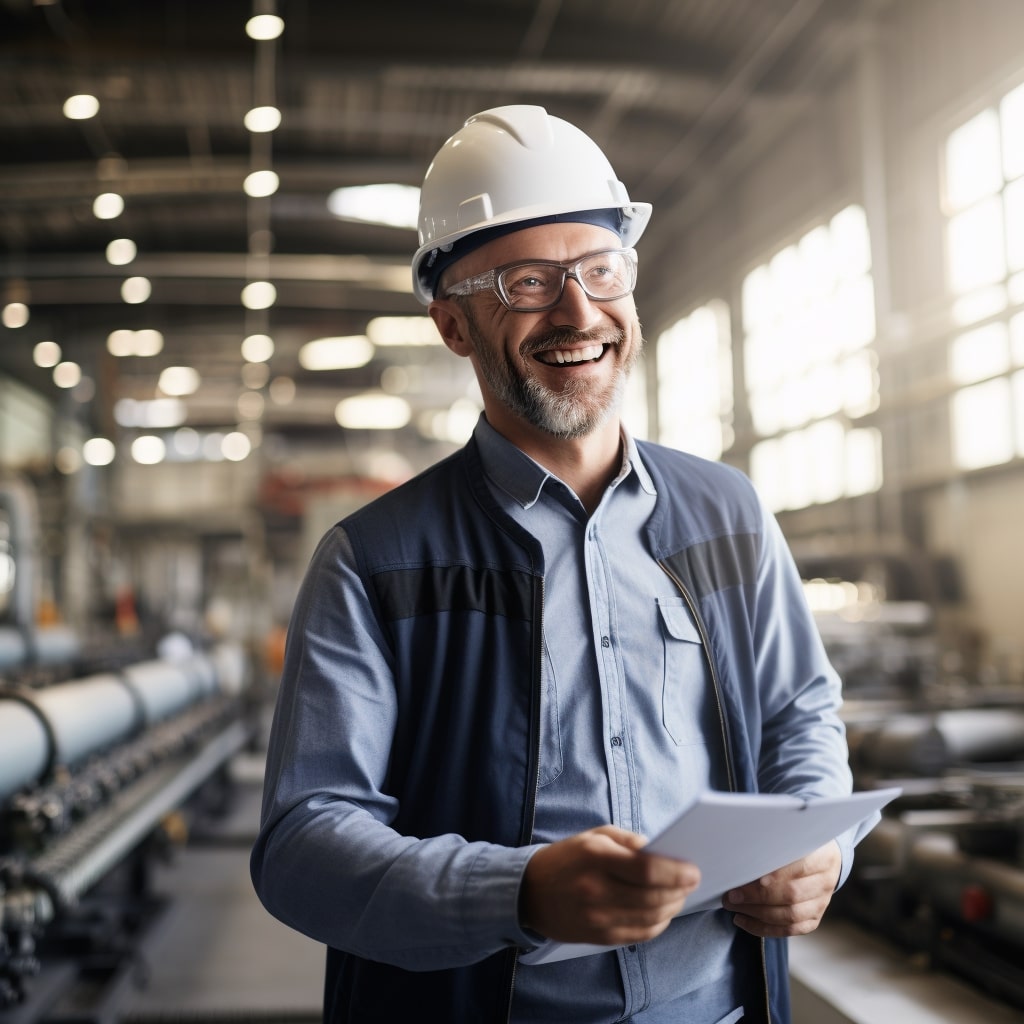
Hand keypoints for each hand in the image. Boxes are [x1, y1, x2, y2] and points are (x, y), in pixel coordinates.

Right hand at [520, 825, 699, 946]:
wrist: (529, 892)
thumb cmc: (566, 859)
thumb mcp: (593, 836)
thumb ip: (627, 840)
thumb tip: (660, 851)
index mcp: (596, 858)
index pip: (646, 870)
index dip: (675, 872)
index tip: (693, 870)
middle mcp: (597, 890)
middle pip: (653, 897)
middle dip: (679, 890)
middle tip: (691, 881)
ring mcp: (598, 918)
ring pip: (650, 918)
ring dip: (672, 907)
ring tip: (679, 895)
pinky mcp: (599, 937)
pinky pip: (640, 934)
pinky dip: (658, 924)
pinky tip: (662, 912)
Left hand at [721, 840, 841, 937]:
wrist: (823, 857)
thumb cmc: (798, 843)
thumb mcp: (791, 835)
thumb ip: (773, 843)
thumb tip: (741, 854)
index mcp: (822, 855)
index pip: (797, 868)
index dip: (771, 876)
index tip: (743, 877)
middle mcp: (825, 880)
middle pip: (792, 895)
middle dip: (757, 897)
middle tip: (731, 896)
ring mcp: (822, 902)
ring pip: (791, 915)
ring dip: (758, 915)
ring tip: (735, 909)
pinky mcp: (815, 917)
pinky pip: (791, 929)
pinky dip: (765, 928)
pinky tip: (745, 921)